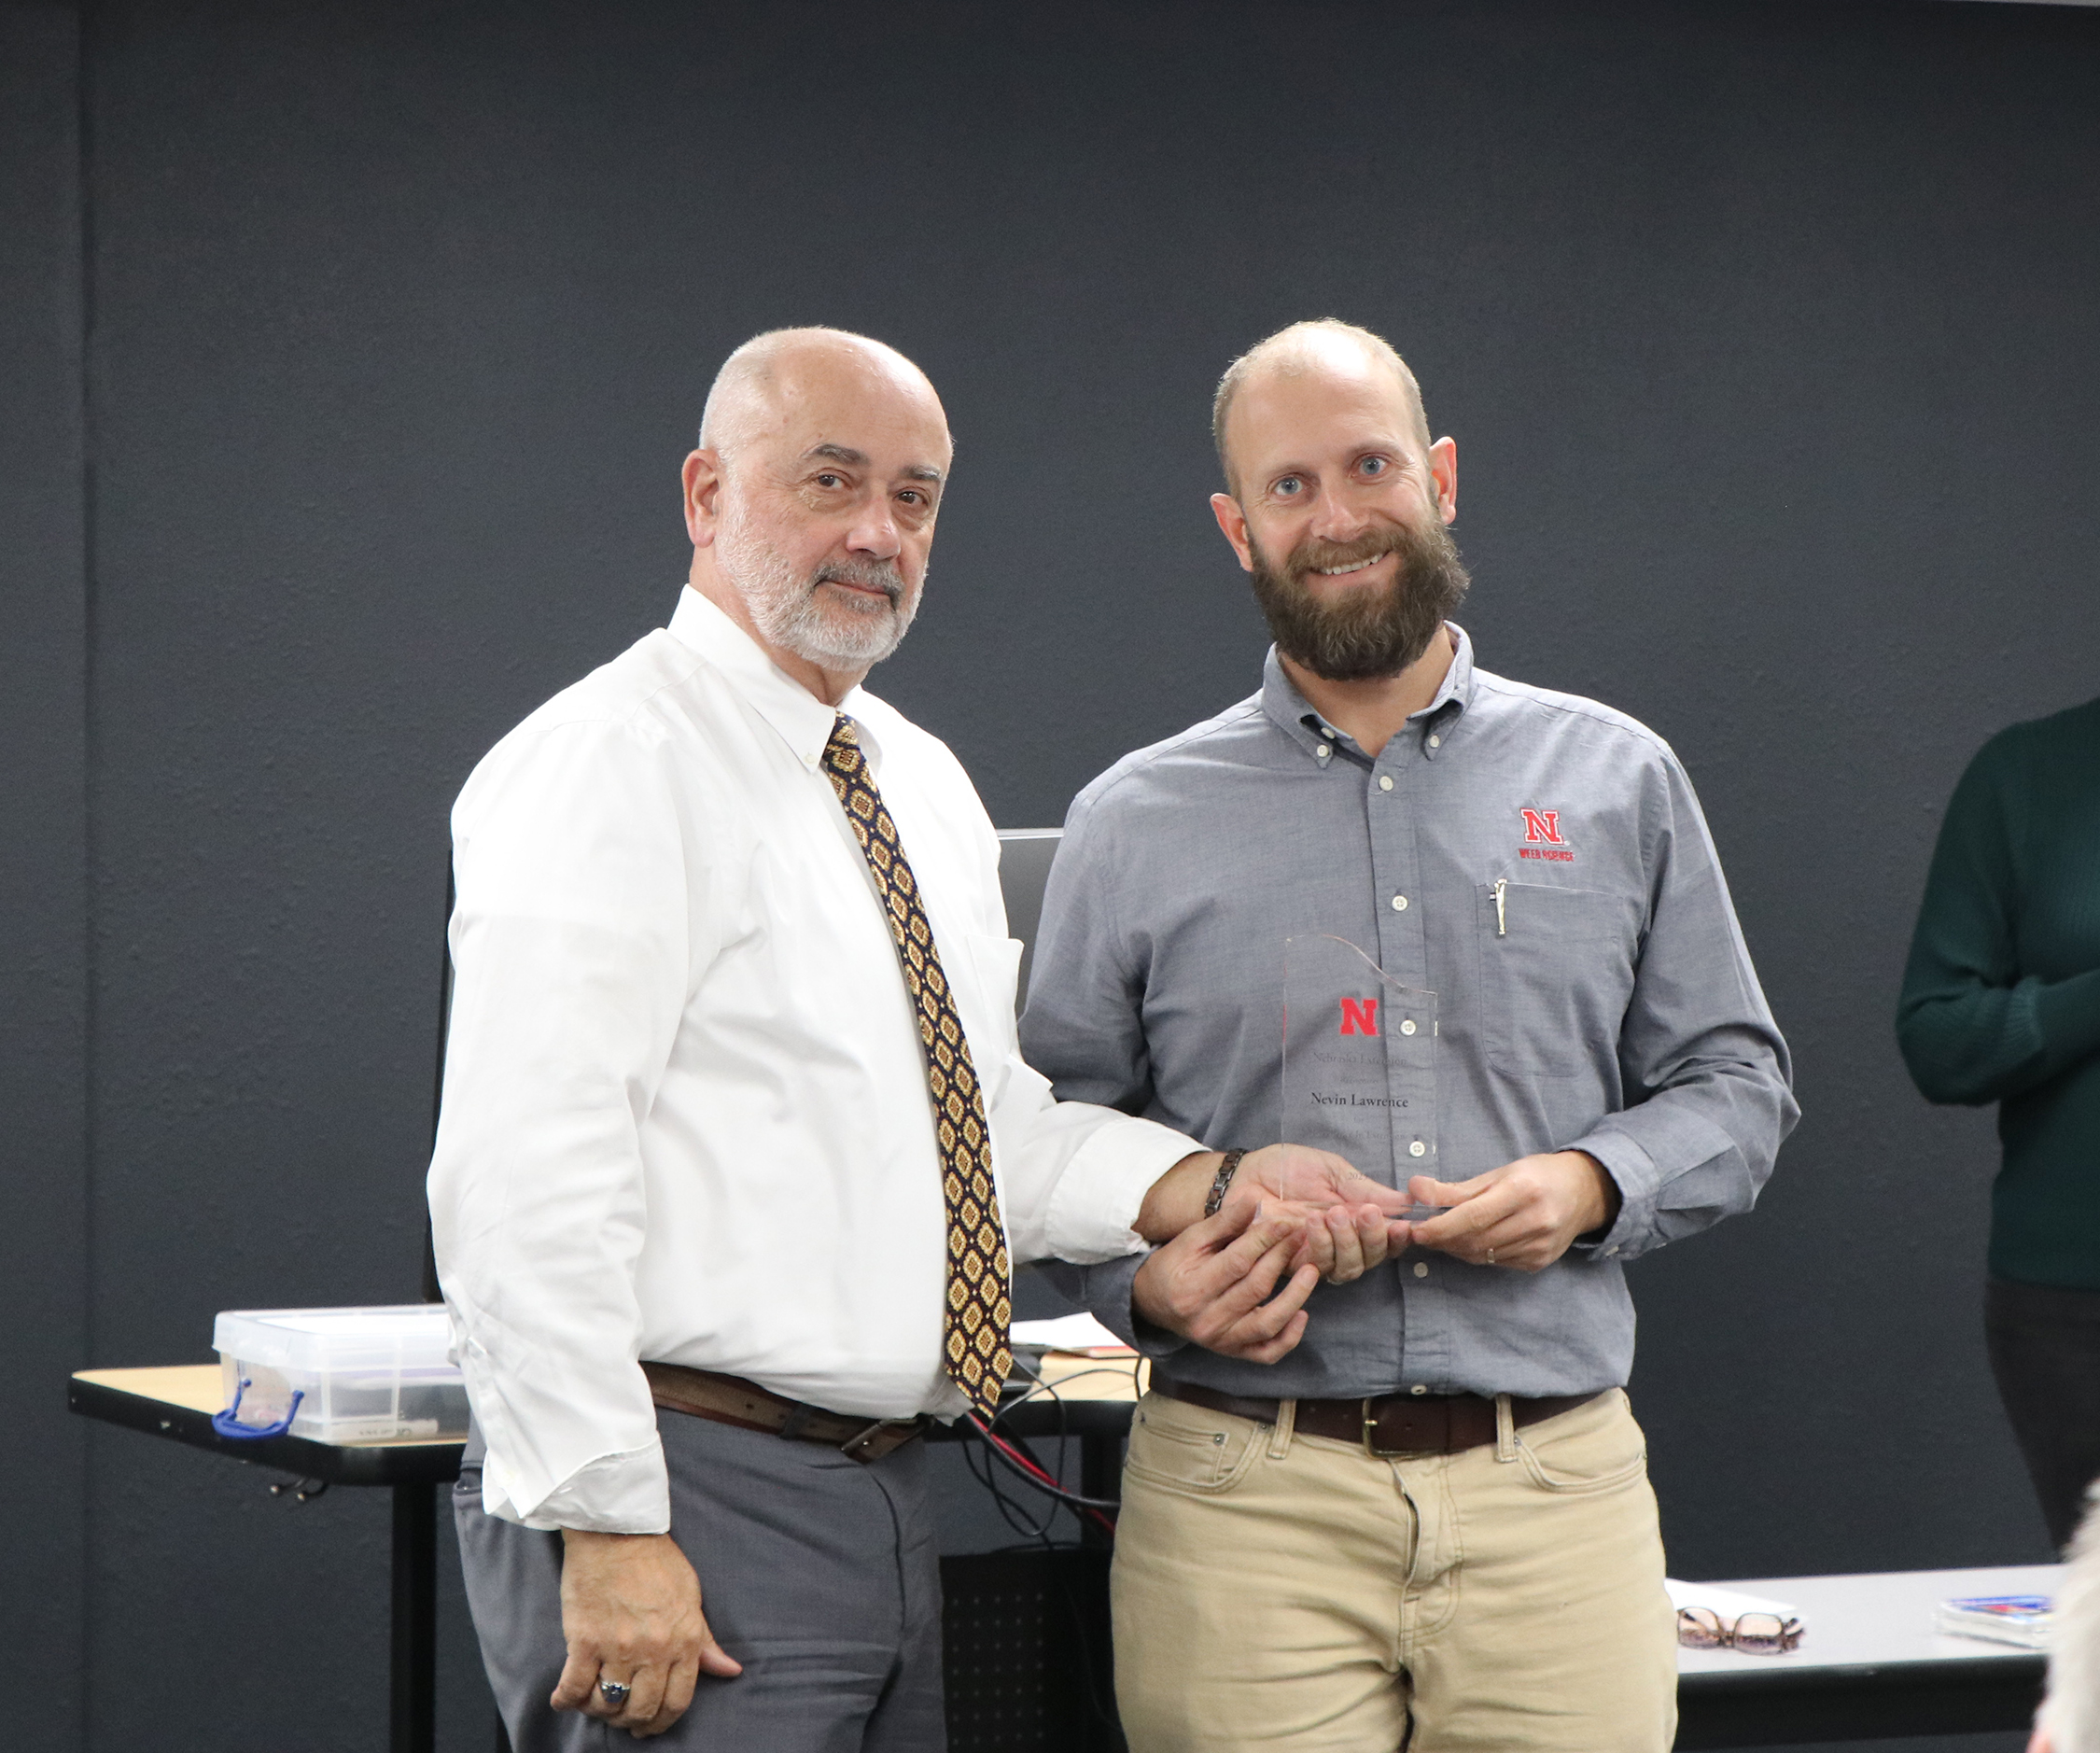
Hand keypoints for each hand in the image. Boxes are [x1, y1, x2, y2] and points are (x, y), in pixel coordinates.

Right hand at [552, 1530, 741, 1737]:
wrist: (617, 1531)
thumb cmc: (656, 1560)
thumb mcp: (691, 1597)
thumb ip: (706, 1640)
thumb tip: (729, 1671)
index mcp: (685, 1639)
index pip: (678, 1700)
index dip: (663, 1722)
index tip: (650, 1726)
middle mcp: (654, 1649)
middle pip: (642, 1709)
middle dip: (631, 1722)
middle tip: (622, 1719)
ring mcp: (618, 1647)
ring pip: (608, 1704)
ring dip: (600, 1711)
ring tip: (597, 1703)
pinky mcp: (584, 1640)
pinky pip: (574, 1688)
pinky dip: (567, 1700)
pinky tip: (565, 1699)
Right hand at [1132, 1199, 1321, 1361]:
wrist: (1154, 1303)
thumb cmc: (1175, 1266)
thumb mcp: (1191, 1239)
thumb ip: (1223, 1222)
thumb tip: (1254, 1201)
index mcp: (1192, 1289)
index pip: (1237, 1262)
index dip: (1264, 1240)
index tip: (1285, 1222)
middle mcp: (1206, 1320)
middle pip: (1255, 1288)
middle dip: (1281, 1258)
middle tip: (1300, 1236)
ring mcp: (1221, 1341)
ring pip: (1266, 1324)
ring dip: (1295, 1297)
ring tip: (1312, 1271)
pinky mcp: (1234, 1352)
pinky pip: (1267, 1353)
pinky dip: (1289, 1338)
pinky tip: (1302, 1314)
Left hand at [1134, 1145, 1412, 1282]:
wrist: (1246, 1174)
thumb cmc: (1288, 1168)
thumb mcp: (1332, 1170)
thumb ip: (1365, 1190)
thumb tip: (1407, 1202)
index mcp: (1357, 1219)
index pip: (1387, 1239)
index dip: (1399, 1237)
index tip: (1404, 1225)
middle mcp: (1343, 1243)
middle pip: (1372, 1259)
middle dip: (1373, 1238)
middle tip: (1366, 1213)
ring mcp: (1319, 1256)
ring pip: (1348, 1268)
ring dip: (1347, 1242)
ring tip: (1334, 1213)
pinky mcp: (1294, 1265)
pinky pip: (1317, 1266)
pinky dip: (1320, 1245)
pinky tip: (1313, 1223)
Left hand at [1406, 1151, 1619, 1272]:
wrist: (1584, 1193)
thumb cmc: (1536, 1176)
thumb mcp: (1497, 1173)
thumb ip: (1456, 1188)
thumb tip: (1415, 1190)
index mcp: (1523, 1191)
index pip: (1474, 1216)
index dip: (1441, 1226)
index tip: (1416, 1230)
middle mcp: (1536, 1221)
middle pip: (1476, 1240)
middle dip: (1443, 1239)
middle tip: (1421, 1233)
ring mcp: (1540, 1246)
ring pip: (1483, 1255)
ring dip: (1456, 1248)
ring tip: (1442, 1235)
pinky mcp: (1539, 1262)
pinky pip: (1496, 1262)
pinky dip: (1476, 1254)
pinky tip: (1469, 1242)